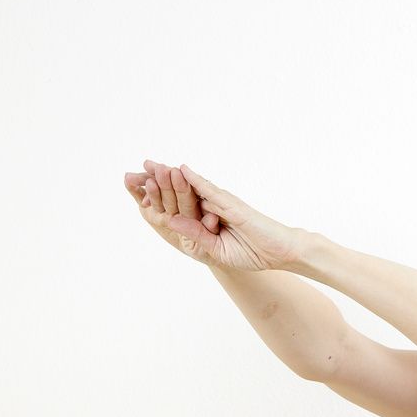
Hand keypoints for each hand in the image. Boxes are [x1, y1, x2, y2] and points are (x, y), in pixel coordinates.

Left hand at [123, 161, 299, 271]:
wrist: (279, 252)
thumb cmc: (253, 252)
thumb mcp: (215, 249)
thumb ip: (195, 234)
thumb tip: (170, 220)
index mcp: (206, 220)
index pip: (179, 207)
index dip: (159, 198)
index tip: (138, 191)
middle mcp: (212, 208)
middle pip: (181, 192)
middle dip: (158, 182)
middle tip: (136, 171)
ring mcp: (222, 204)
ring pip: (192, 187)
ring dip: (172, 176)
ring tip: (150, 165)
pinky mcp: (232, 205)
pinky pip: (211, 191)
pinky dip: (196, 181)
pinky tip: (181, 170)